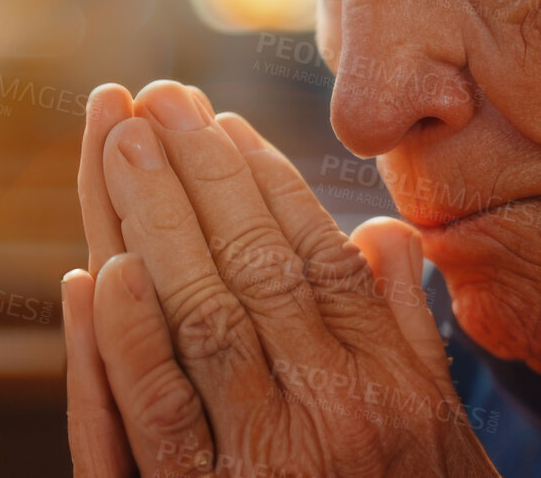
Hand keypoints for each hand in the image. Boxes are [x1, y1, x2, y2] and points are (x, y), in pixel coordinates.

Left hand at [65, 81, 499, 477]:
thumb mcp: (442, 448)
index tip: (223, 125)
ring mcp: (266, 469)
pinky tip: (99, 274)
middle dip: (199, 175)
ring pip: (199, 320)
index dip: (266, 186)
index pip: (320, 263)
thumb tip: (380, 233)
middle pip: (255, 270)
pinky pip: (158, 419)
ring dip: (154, 224)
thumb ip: (407, 339)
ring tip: (115, 144)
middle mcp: (337, 422)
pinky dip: (124, 343)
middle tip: (151, 99)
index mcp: (396, 397)